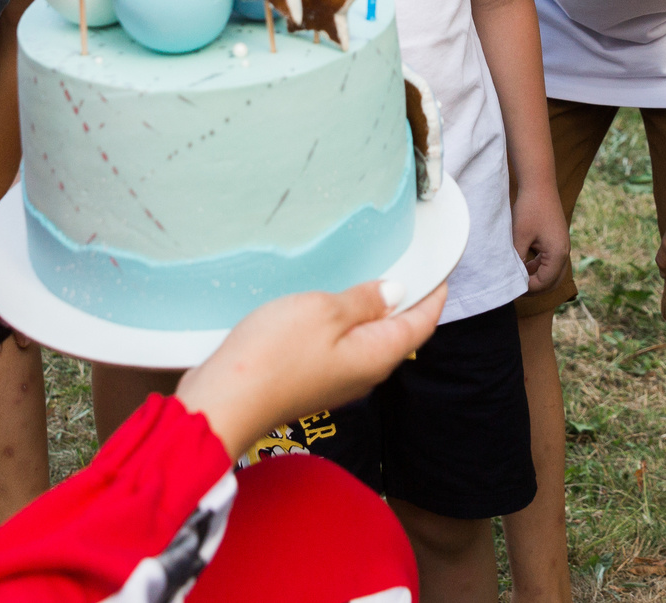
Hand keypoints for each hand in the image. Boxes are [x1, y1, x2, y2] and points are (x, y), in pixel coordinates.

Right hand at [175, 278, 445, 457]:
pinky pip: (340, 346)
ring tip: (370, 278)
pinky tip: (330, 305)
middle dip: (406, 302)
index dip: (433, 295)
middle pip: (397, 334)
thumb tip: (394, 294)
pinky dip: (345, 322)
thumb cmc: (274, 355)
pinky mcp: (309, 379)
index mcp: (376, 356)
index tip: (441, 270)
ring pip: (367, 340)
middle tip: (408, 265)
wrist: (224, 400)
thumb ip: (363, 301)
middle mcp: (363, 373)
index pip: (420, 325)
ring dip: (373, 311)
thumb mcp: (325, 312)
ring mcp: (335, 379)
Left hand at [512, 181, 568, 293]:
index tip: (512, 286)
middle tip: (516, 288)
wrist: (540, 185)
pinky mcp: (557, 240)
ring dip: (538, 278)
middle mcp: (564, 252)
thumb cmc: (529, 209)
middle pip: (553, 281)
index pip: (545, 283)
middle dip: (535, 287)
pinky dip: (540, 267)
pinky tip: (525, 264)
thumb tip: (512, 276)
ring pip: (553, 273)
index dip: (528, 288)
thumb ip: (518, 259)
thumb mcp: (519, 236)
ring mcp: (562, 246)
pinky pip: (551, 261)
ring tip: (519, 277)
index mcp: (557, 254)